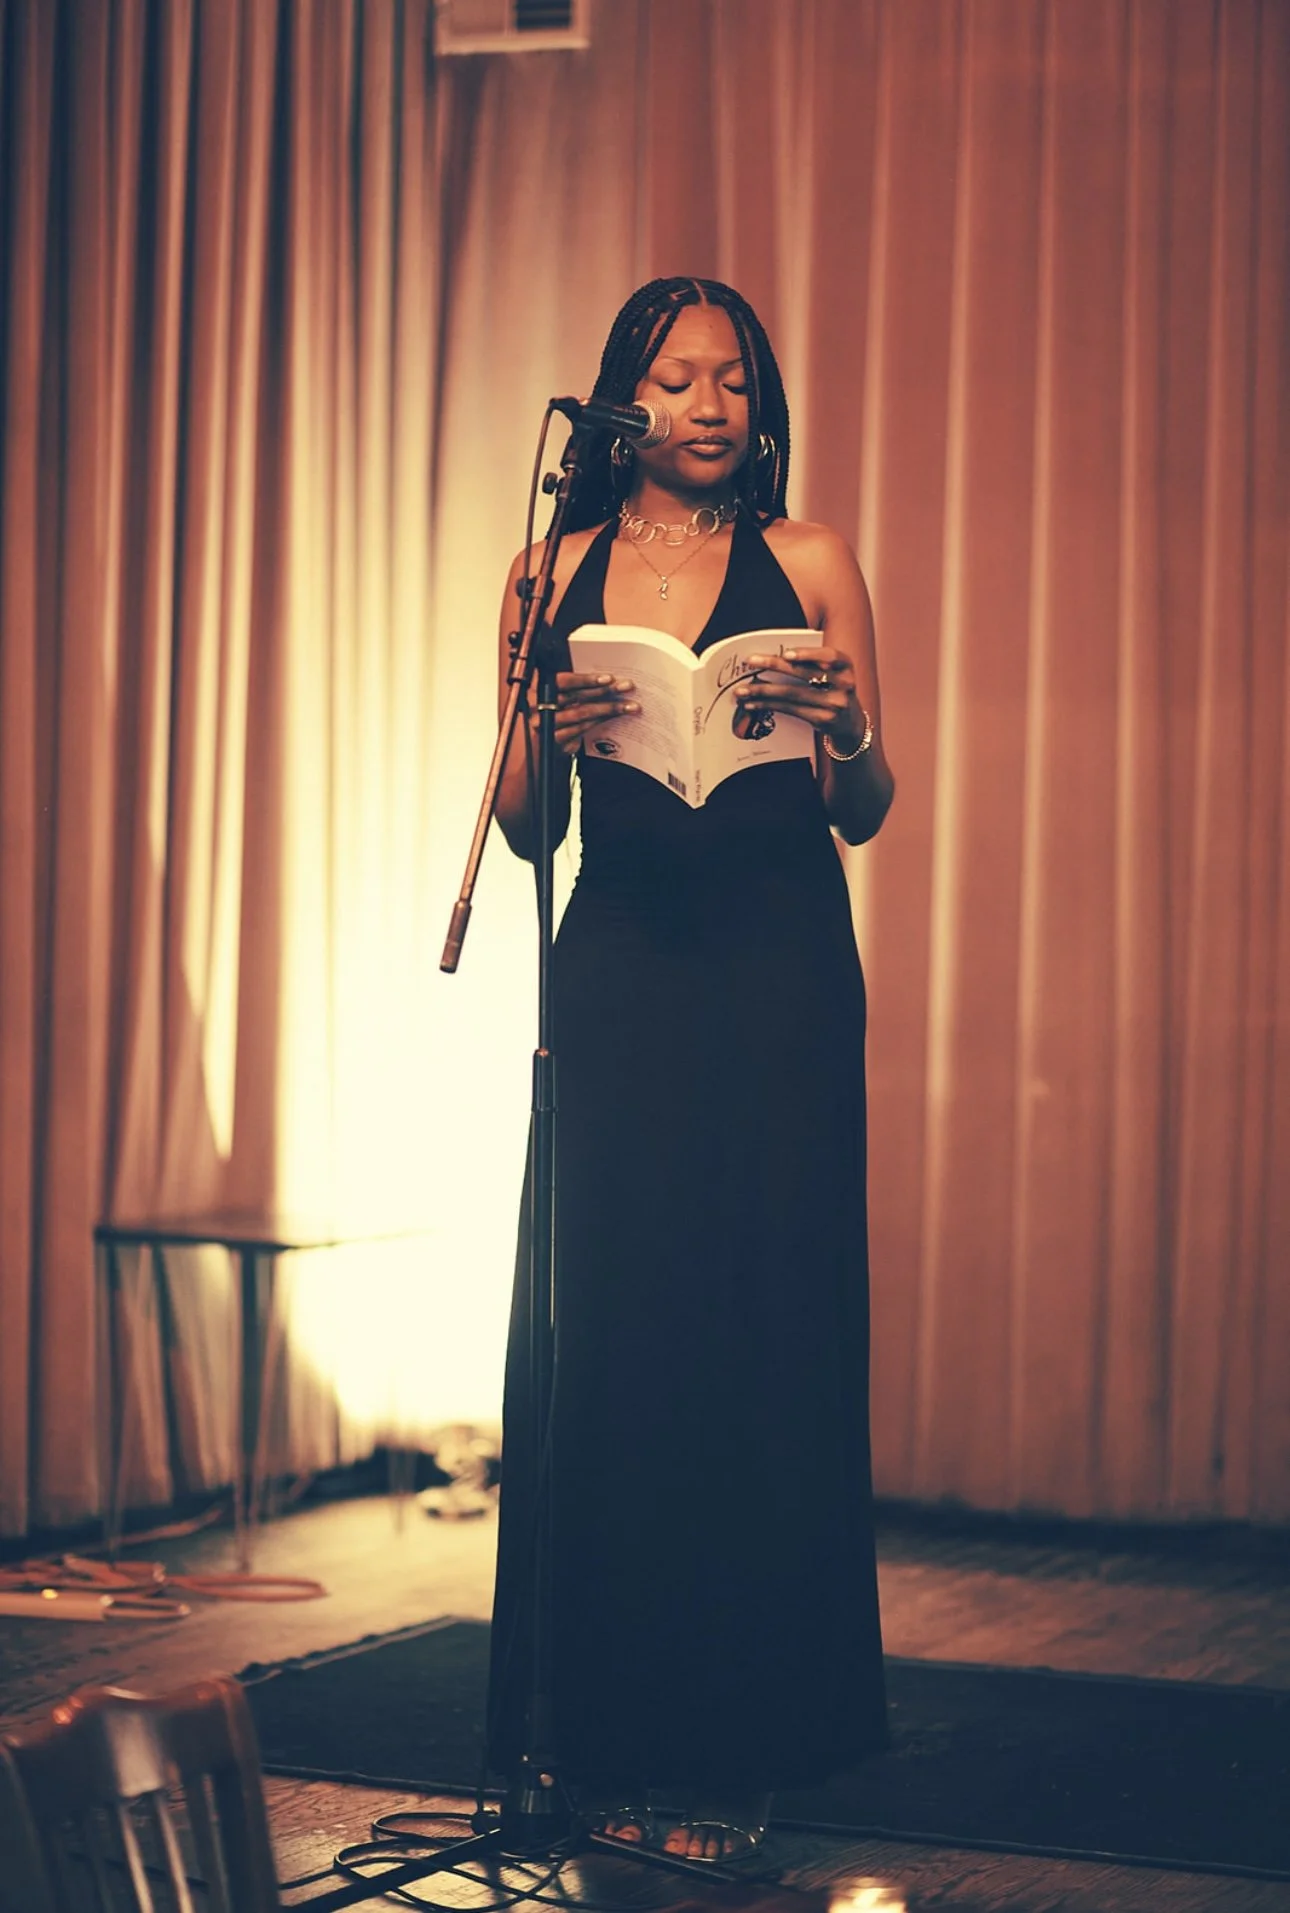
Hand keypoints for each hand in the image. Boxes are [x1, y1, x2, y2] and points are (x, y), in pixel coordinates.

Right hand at [545, 672, 638, 755]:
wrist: (534, 747)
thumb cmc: (549, 716)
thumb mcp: (556, 699)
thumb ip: (572, 690)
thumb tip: (602, 680)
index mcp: (541, 691)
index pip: (564, 682)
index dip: (586, 680)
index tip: (608, 678)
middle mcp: (541, 708)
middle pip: (577, 698)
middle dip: (605, 691)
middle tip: (626, 687)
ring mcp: (547, 727)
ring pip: (582, 715)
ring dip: (608, 709)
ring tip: (628, 706)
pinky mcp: (555, 743)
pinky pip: (581, 730)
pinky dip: (599, 723)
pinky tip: (613, 718)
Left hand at [736, 648, 866, 749]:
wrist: (850, 722)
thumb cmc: (833, 689)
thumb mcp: (832, 673)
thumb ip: (812, 663)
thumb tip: (772, 656)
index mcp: (846, 666)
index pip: (830, 656)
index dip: (809, 654)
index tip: (787, 653)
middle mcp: (844, 684)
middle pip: (805, 674)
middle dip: (774, 665)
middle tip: (750, 661)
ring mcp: (834, 704)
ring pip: (793, 694)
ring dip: (763, 691)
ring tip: (742, 690)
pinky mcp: (822, 719)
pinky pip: (791, 710)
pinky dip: (769, 706)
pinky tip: (753, 704)